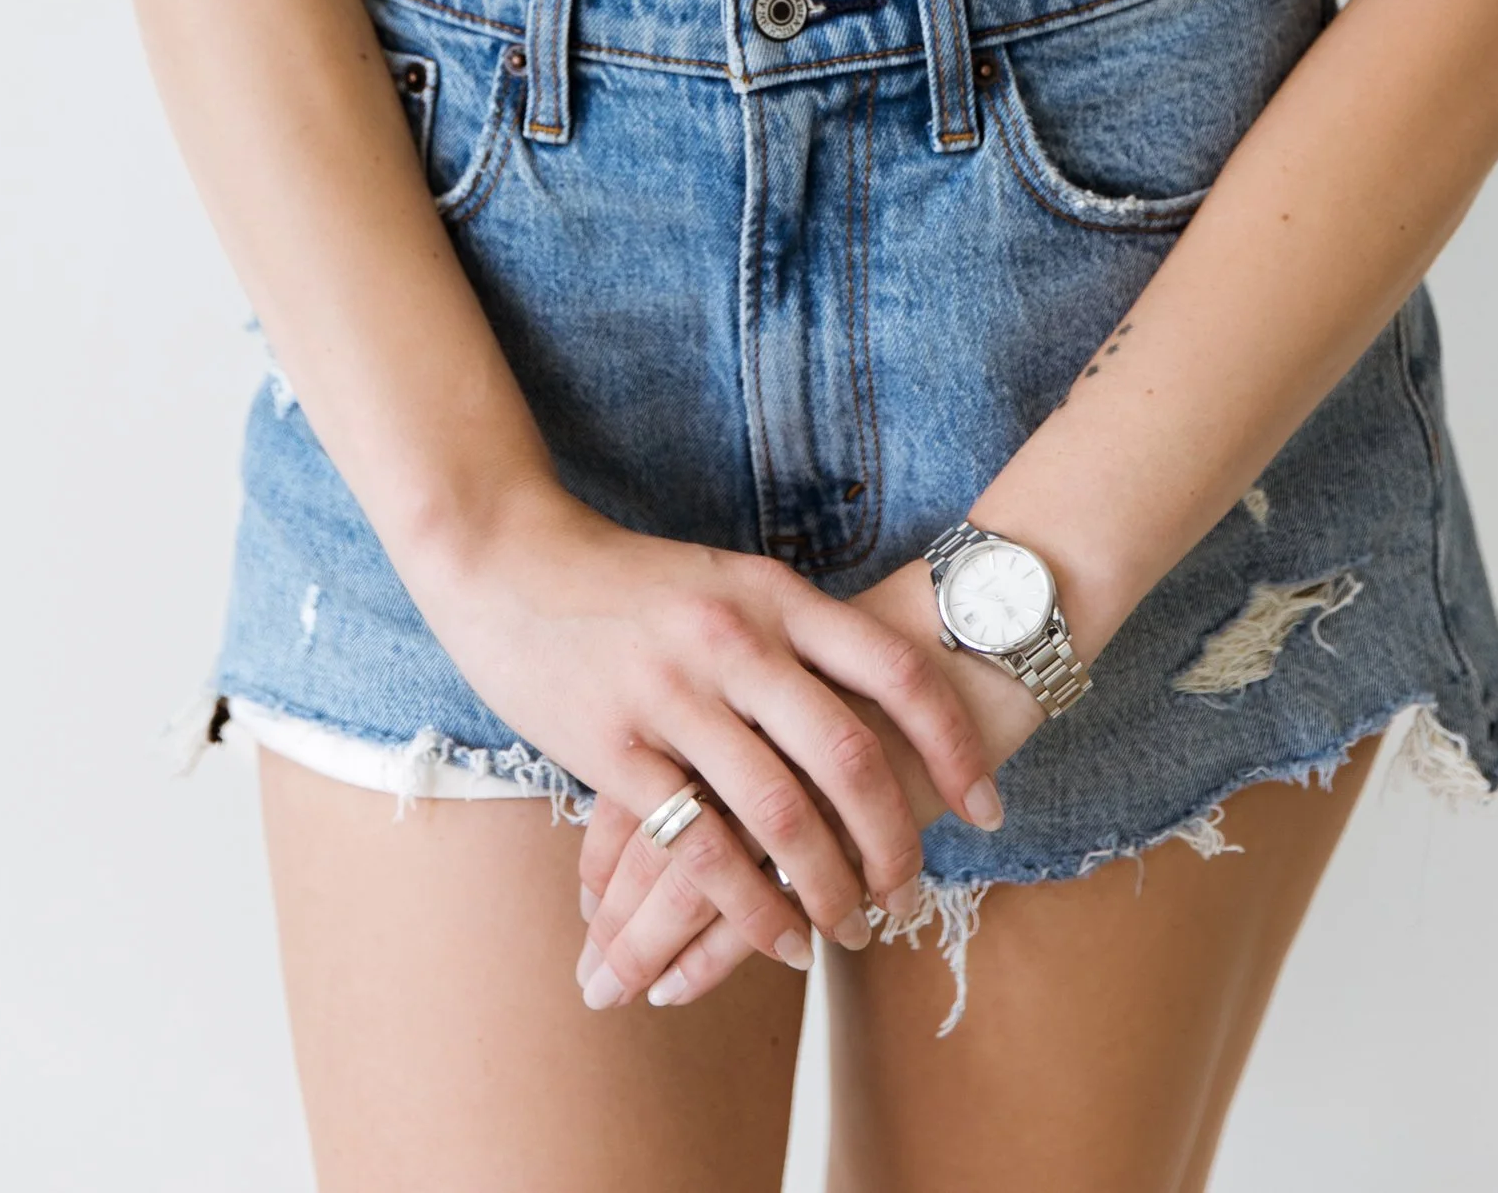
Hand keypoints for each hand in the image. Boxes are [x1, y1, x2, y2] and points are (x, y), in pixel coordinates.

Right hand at [573, 551, 1041, 1013]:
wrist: (511, 557)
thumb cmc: (634, 580)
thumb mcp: (731, 582)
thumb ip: (796, 632)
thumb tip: (878, 693)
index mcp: (775, 596)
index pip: (894, 675)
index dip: (952, 746)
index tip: (986, 807)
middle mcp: (736, 643)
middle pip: (848, 758)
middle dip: (893, 843)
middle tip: (911, 892)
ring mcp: (676, 696)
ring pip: (781, 816)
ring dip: (828, 891)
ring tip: (856, 929)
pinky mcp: (618, 749)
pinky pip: (703, 849)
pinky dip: (751, 908)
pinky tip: (781, 940)